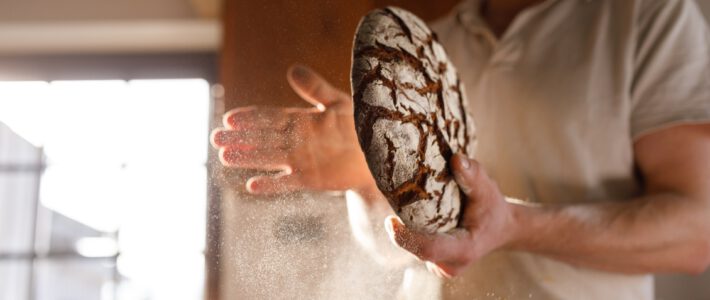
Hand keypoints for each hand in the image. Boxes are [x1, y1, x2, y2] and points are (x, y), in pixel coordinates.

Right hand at [210, 64, 373, 193]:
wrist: (377, 154)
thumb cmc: (360, 125)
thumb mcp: (338, 102)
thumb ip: (315, 88)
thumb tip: (292, 69)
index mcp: (300, 120)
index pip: (269, 117)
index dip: (250, 118)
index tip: (230, 117)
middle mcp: (296, 140)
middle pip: (262, 138)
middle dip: (240, 138)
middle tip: (215, 138)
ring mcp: (301, 160)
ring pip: (268, 158)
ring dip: (248, 158)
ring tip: (224, 156)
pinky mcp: (310, 178)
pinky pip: (287, 182)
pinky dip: (271, 185)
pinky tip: (252, 186)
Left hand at [384, 153, 518, 277]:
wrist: (500, 228)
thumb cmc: (493, 209)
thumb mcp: (487, 190)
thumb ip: (473, 175)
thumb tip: (456, 158)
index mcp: (464, 250)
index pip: (429, 249)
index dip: (406, 238)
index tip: (390, 221)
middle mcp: (450, 264)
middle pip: (416, 248)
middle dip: (402, 228)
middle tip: (394, 200)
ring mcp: (441, 267)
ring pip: (414, 248)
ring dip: (406, 228)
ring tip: (403, 204)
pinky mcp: (434, 263)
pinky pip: (415, 248)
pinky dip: (411, 232)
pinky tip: (413, 215)